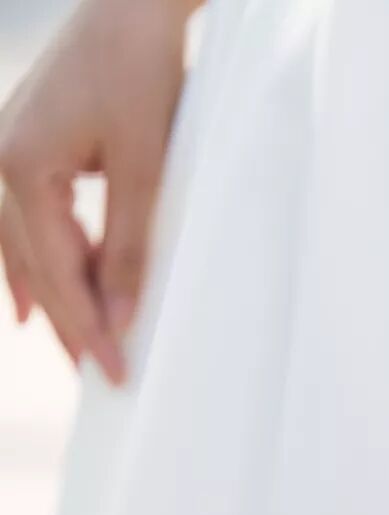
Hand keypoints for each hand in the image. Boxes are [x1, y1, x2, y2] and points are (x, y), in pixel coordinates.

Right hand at [0, 0, 190, 382]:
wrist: (133, 5)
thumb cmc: (145, 74)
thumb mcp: (147, 165)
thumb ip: (132, 243)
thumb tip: (125, 314)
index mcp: (21, 167)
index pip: (59, 272)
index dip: (90, 327)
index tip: (118, 372)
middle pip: (33, 267)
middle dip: (68, 324)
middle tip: (102, 375)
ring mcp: (1, 150)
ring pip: (20, 249)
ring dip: (49, 299)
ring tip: (73, 349)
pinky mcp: (20, 143)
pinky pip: (20, 221)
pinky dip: (37, 262)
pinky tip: (35, 298)